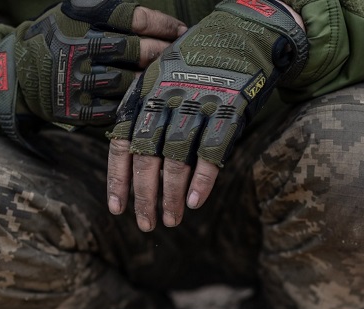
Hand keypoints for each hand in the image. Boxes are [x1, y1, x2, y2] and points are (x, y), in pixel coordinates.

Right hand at [0, 0, 185, 146]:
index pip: (135, 18)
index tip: (182, 32)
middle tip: (180, 59)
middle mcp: (79, 47)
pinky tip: (145, 100)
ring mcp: (77, 81)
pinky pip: (115, 109)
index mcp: (82, 17)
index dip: (163, 26)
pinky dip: (132, 105)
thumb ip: (113, 14)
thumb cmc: (58, 36)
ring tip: (166, 81)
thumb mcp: (77, 11)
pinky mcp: (75, 109)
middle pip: (136, 51)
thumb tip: (163, 24)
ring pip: (129, 82)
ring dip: (151, 82)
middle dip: (163, 54)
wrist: (17, 72)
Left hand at [106, 0, 307, 230]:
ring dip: (172, 194)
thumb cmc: (202, 63)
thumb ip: (151, 116)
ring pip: (176, 157)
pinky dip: (203, 178)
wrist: (246, 29)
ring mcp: (197, 100)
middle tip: (146, 224)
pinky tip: (196, 202)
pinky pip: (211, 149)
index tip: (117, 208)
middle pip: (146, 155)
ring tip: (171, 219)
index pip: (122, 141)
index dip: (118, 178)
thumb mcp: (165, 78)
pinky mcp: (228, 105)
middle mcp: (166, 96)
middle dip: (144, 195)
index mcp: (146, 92)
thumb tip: (139, 165)